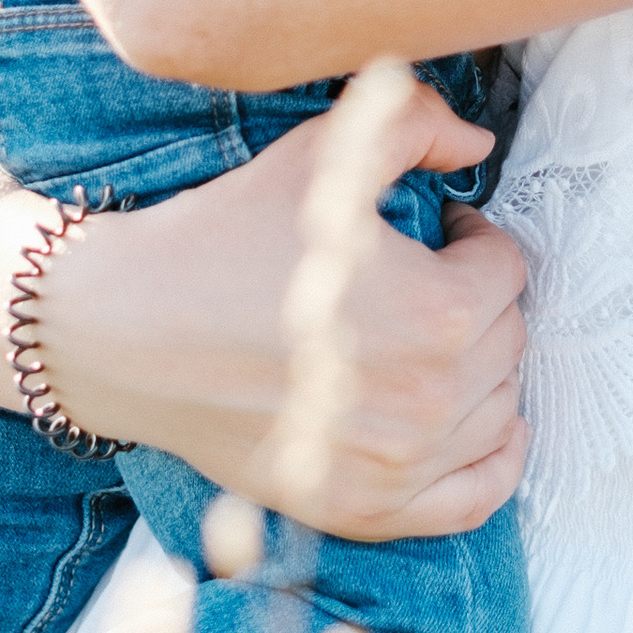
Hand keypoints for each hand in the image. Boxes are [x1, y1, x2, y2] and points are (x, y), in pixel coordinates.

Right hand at [35, 74, 529, 539]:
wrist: (126, 329)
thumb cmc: (222, 238)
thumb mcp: (322, 157)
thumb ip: (415, 123)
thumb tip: (479, 145)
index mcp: (437, 310)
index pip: (505, 268)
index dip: (471, 236)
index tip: (434, 230)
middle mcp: (431, 399)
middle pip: (506, 336)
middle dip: (473, 297)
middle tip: (420, 278)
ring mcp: (400, 466)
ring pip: (499, 409)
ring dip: (479, 367)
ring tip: (428, 338)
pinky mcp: (366, 510)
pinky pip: (476, 499)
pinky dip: (494, 462)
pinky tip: (478, 424)